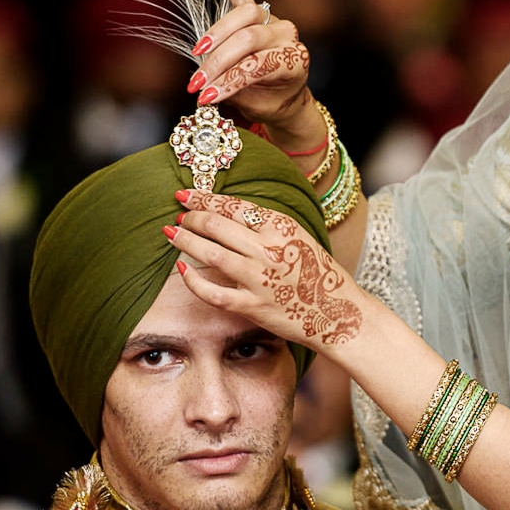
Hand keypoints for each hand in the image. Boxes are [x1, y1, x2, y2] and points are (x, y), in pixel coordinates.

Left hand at [168, 190, 364, 349]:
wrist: (338, 313)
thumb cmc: (317, 274)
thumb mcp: (298, 237)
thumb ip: (267, 226)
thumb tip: (228, 214)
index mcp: (281, 227)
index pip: (233, 206)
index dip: (204, 198)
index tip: (185, 195)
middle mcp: (268, 249)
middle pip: (216, 225)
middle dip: (190, 218)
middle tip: (177, 216)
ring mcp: (259, 278)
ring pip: (210, 253)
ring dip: (185, 241)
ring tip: (171, 235)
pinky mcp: (252, 305)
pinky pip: (213, 292)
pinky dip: (194, 281)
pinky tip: (183, 271)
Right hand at [188, 0, 310, 129]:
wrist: (286, 95)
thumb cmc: (270, 101)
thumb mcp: (256, 104)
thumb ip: (233, 91)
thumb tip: (202, 90)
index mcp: (294, 61)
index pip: (255, 66)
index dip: (228, 81)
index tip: (204, 97)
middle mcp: (288, 35)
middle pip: (247, 39)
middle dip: (218, 62)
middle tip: (196, 83)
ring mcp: (273, 20)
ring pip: (242, 16)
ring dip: (216, 34)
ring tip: (199, 53)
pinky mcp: (257, 11)